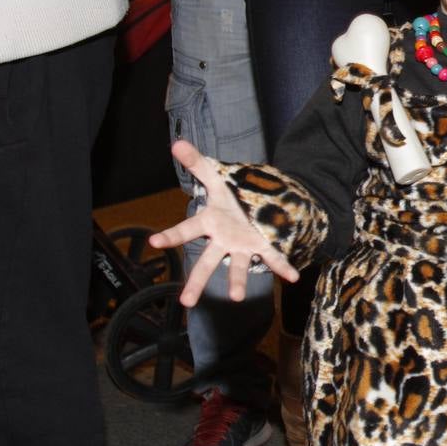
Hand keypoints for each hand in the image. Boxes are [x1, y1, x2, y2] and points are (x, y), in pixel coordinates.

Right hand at [149, 141, 299, 306]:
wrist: (259, 202)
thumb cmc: (232, 196)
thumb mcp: (217, 177)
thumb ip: (197, 163)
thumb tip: (176, 143)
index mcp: (210, 223)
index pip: (186, 230)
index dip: (170, 236)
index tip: (154, 242)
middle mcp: (223, 240)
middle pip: (207, 262)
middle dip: (196, 281)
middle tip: (186, 302)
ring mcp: (243, 246)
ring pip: (237, 266)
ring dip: (236, 281)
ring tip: (236, 297)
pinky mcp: (263, 247)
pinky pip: (273, 258)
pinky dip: (283, 267)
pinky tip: (292, 277)